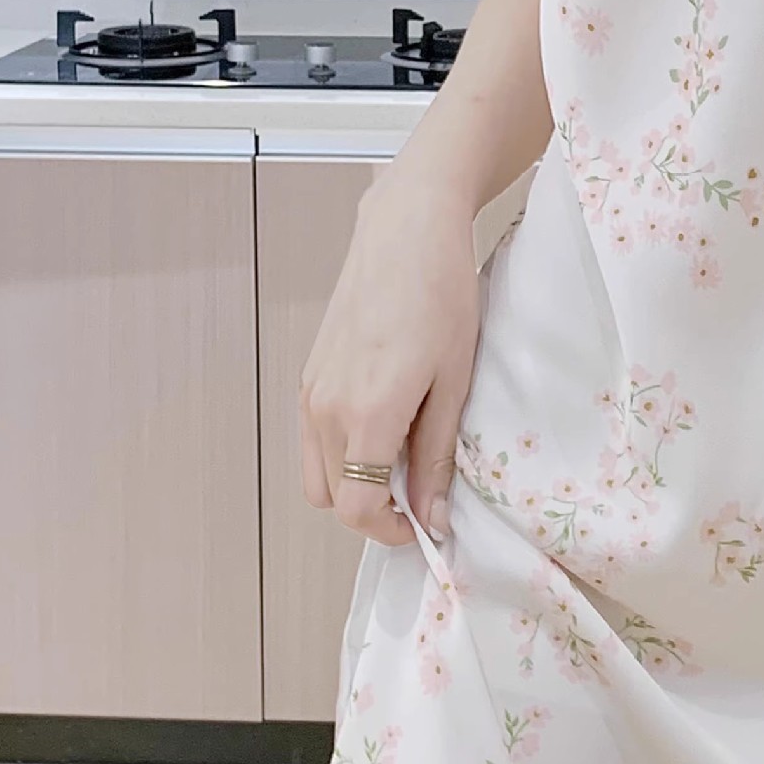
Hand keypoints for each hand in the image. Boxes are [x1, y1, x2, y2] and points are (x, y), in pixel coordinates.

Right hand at [297, 170, 481, 545]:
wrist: (406, 231)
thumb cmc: (441, 295)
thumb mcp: (454, 381)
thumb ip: (436, 455)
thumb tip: (432, 517)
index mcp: (366, 415)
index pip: (359, 511)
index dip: (392, 532)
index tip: (425, 524)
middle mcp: (325, 409)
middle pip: (334, 499)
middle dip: (374, 510)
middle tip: (420, 491)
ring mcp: (311, 390)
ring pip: (318, 474)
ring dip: (354, 483)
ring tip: (403, 455)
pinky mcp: (309, 374)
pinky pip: (314, 439)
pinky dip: (342, 452)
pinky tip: (384, 423)